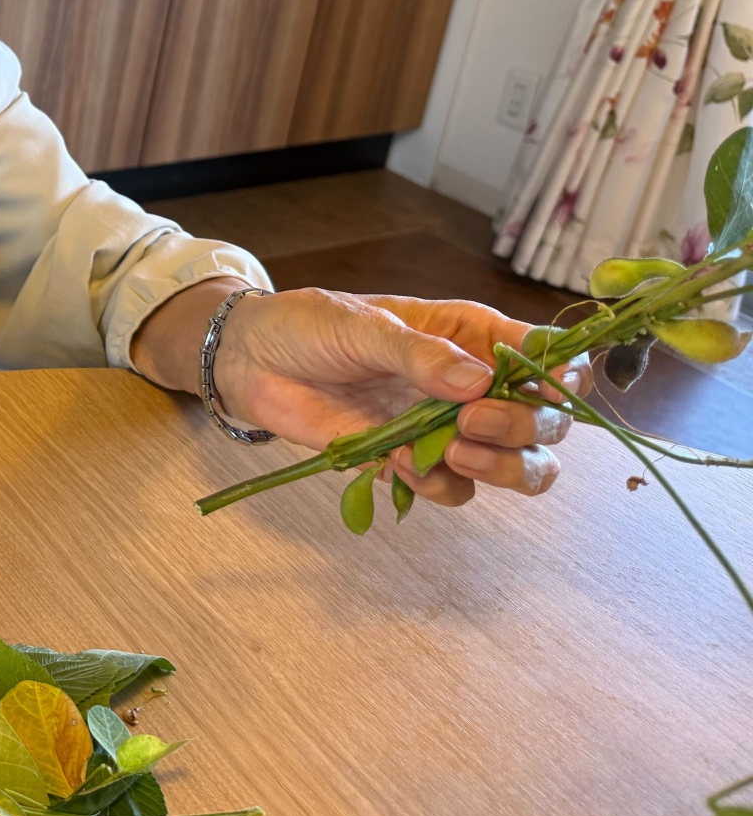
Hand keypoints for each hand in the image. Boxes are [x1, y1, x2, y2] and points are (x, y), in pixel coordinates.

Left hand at [213, 288, 591, 508]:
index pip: (549, 358)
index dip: (563, 376)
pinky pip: (453, 490)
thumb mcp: (362, 325)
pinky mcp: (412, 462)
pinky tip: (400, 462)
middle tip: (473, 423)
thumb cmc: (309, 326)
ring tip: (453, 450)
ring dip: (501, 467)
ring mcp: (447, 428)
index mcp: (472, 336)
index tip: (540, 388)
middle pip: (546, 421)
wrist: (252, 363)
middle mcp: (474, 386)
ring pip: (519, 466)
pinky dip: (438, 484)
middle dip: (525, 428)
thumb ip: (418, 354)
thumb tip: (478, 384)